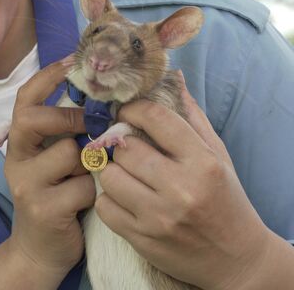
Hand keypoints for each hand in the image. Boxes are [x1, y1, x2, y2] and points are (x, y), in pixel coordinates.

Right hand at [4, 60, 93, 280]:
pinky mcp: (43, 209)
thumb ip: (67, 135)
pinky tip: (88, 202)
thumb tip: (104, 99)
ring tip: (89, 178)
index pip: (25, 100)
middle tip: (90, 125)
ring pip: (69, 154)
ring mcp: (26, 185)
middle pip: (34, 119)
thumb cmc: (58, 197)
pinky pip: (82, 187)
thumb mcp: (55, 161)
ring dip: (90, 164)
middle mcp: (16, 160)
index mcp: (20, 143)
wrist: (41, 249)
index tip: (72, 59)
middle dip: (69, 117)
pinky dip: (94, 193)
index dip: (47, 77)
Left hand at [95, 72, 280, 288]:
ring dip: (111, 171)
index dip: (134, 109)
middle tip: (125, 147)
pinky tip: (123, 198)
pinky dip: (108, 200)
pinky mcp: (141, 239)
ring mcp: (159, 216)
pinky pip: (104, 207)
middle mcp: (181, 188)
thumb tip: (170, 78)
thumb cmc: (224, 200)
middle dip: (121, 144)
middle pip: (125, 148)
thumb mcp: (216, 156)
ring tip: (125, 173)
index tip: (127, 112)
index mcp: (202, 162)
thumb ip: (191, 117)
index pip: (156, 118)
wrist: (235, 260)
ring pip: (108, 176)